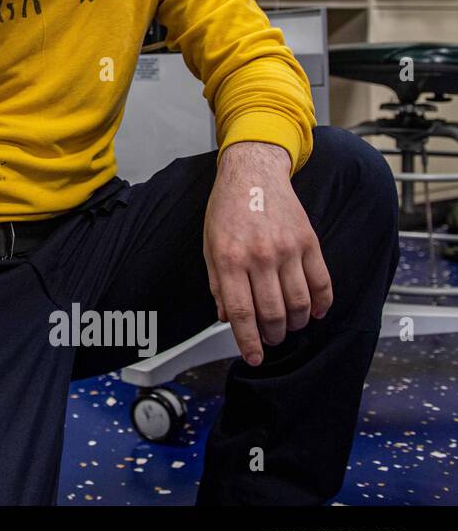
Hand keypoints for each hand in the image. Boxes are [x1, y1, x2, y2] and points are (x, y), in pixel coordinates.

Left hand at [204, 141, 332, 365]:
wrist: (252, 174)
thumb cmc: (226, 209)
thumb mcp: (209, 246)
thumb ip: (217, 284)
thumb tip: (226, 318)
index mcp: (228, 260)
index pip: (242, 312)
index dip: (248, 341)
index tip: (254, 357)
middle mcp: (259, 256)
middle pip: (273, 313)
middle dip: (273, 335)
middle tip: (271, 339)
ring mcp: (287, 249)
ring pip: (299, 303)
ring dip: (296, 324)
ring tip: (289, 327)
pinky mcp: (309, 242)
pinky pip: (322, 282)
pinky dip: (321, 303)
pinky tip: (314, 313)